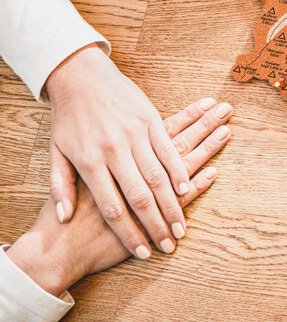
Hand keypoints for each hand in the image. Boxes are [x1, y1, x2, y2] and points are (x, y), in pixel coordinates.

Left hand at [6, 98, 231, 295]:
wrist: (81, 76)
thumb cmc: (68, 118)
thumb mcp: (56, 153)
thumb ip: (60, 186)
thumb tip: (63, 218)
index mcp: (90, 163)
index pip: (113, 208)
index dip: (129, 233)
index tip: (143, 252)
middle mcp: (114, 150)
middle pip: (140, 196)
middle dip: (157, 224)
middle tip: (170, 243)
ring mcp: (135, 134)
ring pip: (158, 176)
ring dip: (173, 203)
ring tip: (182, 224)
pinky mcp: (150, 120)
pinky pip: (169, 150)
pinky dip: (180, 171)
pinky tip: (189, 188)